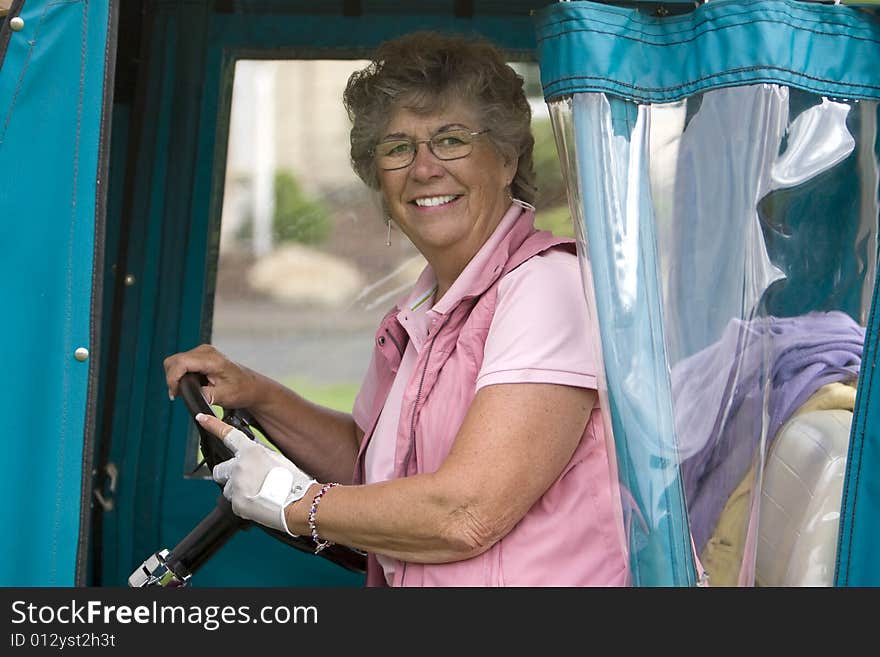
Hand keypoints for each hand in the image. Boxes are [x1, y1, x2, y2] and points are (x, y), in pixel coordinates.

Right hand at [164, 344, 258, 408]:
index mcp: (212, 359)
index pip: (180, 362)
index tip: (175, 393)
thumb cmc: (242, 390)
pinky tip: (190, 385)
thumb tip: (188, 395)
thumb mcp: (222, 396)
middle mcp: (205, 351)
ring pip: (175, 362)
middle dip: (172, 379)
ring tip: (185, 391)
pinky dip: (180, 375)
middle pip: (174, 361)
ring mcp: (203, 352)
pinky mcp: (201, 356)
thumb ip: (203, 395)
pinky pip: (182, 363)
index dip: (172, 379)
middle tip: (178, 394)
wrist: (252, 387)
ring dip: (176, 377)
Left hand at [197, 413, 315, 535]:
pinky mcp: (237, 504)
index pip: (229, 435)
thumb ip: (259, 457)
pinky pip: (236, 504)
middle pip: (220, 469)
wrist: (298, 504)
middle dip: (228, 474)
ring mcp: (236, 486)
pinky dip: (245, 505)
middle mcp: (240, 466)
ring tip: (258, 494)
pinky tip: (260, 503)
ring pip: (228, 489)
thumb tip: (252, 462)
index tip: (202, 419)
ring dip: (238, 491)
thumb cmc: (295, 481)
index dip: (214, 425)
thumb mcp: (278, 459)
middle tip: (244, 481)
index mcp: (251, 451)